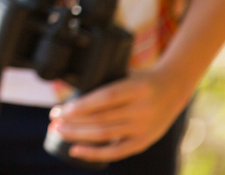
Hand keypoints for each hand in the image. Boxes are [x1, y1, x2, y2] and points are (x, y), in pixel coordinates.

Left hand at [48, 69, 188, 162]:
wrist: (173, 88)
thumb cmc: (140, 77)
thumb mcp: (124, 72)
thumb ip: (103, 82)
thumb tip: (70, 92)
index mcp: (135, 88)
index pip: (104, 99)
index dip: (81, 106)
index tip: (61, 109)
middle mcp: (141, 110)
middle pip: (102, 119)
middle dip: (74, 122)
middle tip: (53, 120)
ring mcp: (143, 128)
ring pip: (106, 135)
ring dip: (78, 135)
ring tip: (58, 131)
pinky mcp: (144, 141)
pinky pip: (117, 151)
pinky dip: (95, 152)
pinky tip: (75, 150)